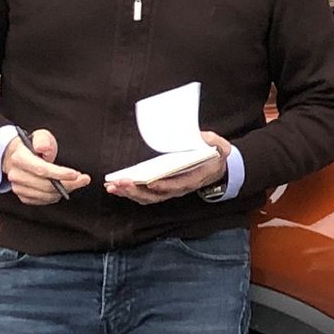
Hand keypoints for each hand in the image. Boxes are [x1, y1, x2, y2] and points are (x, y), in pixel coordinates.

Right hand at [2, 129, 90, 204]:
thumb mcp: (40, 136)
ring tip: (76, 182)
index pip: (41, 169)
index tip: (75, 174)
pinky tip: (64, 187)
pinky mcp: (24, 197)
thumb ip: (43, 140)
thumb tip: (44, 148)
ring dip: (64, 190)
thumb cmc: (33, 147)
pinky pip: (44, 200)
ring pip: (47, 195)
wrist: (19, 158)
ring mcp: (18, 188)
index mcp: (19, 158)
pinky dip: (56, 195)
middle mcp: (16, 175)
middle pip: (46, 185)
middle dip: (68, 184)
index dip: (59, 173)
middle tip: (83, 179)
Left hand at [104, 131, 229, 204]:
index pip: (177, 185)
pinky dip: (130, 192)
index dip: (164, 185)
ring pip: (148, 197)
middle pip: (156, 195)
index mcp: (194, 178)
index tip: (150, 183)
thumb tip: (201, 136)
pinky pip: (145, 194)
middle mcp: (180, 188)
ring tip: (113, 186)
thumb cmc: (215, 155)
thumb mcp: (220, 146)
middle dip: (137, 190)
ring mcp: (170, 190)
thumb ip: (211, 141)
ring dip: (129, 193)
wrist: (216, 166)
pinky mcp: (162, 188)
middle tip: (120, 183)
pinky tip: (116, 186)